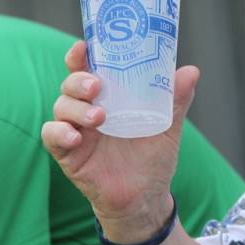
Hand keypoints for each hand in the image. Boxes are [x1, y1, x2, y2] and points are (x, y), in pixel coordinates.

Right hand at [41, 41, 199, 229]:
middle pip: (71, 83)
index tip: (84, 47)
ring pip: (61, 106)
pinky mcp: (68, 154)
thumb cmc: (152, 156)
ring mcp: (77, 130)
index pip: (90, 69)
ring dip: (76, 107)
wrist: (146, 197)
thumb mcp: (168, 126)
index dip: (82, 55)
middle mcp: (89, 109)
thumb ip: (176, 99)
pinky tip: (76, 137)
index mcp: (110, 97)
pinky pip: (52, 136)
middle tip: (97, 86)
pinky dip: (60, 132)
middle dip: (79, 79)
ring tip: (100, 117)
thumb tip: (191, 71)